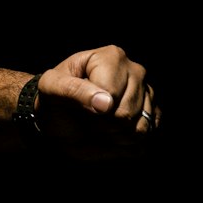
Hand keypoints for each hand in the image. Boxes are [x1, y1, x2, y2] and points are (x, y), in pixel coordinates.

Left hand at [36, 45, 159, 158]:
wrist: (60, 120)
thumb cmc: (54, 99)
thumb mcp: (50, 89)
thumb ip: (73, 90)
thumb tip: (106, 103)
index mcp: (112, 57)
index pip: (111, 94)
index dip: (91, 110)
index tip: (76, 107)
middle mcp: (136, 72)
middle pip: (126, 113)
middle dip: (101, 126)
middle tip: (86, 119)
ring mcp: (147, 94)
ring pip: (139, 130)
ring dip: (112, 138)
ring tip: (98, 127)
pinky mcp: (152, 117)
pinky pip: (146, 141)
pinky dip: (124, 146)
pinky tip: (110, 135)